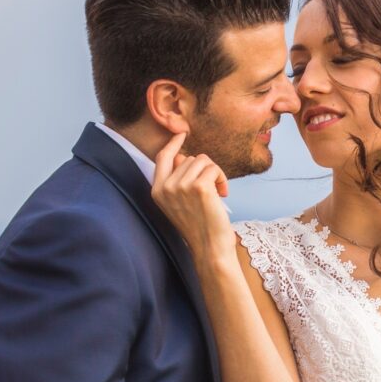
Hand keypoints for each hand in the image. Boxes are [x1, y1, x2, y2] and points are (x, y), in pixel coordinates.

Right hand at [150, 131, 232, 259]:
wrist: (209, 248)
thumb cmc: (200, 226)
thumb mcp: (179, 203)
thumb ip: (177, 180)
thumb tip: (186, 156)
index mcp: (157, 190)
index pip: (162, 158)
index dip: (173, 144)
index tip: (182, 134)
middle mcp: (166, 187)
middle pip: (190, 158)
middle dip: (205, 169)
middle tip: (212, 189)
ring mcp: (181, 186)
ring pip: (203, 160)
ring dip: (215, 173)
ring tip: (218, 193)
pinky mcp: (199, 187)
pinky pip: (214, 168)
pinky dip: (222, 178)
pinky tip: (223, 194)